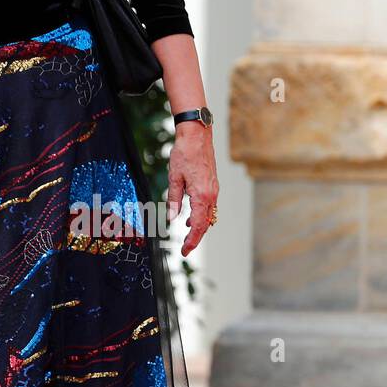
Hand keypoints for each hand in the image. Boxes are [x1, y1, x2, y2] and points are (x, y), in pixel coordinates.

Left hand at [167, 122, 218, 255]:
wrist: (197, 136)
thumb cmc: (184, 154)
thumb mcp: (174, 178)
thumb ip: (174, 199)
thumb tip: (172, 218)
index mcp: (202, 196)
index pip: (198, 225)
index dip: (192, 240)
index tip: (185, 251)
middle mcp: (211, 195)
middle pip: (205, 224)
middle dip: (196, 237)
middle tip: (185, 248)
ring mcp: (214, 190)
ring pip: (208, 215)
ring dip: (199, 226)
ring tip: (187, 236)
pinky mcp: (212, 185)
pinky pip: (208, 206)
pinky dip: (200, 215)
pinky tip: (189, 217)